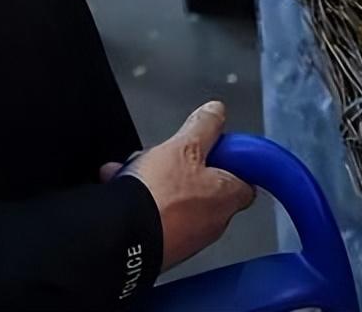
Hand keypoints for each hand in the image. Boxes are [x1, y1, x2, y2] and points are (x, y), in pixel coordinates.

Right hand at [102, 101, 254, 270]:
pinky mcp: (158, 249)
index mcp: (227, 196)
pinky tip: (116, 188)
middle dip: (180, 166)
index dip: (232, 159)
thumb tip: (216, 112)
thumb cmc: (159, 199)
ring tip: (131, 171)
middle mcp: (211, 223)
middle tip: (164, 155)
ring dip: (152, 181)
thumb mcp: (185, 146)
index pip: (245, 178)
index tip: (216, 146)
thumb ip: (205, 127)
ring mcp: (184, 239)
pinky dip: (137, 203)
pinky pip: (151, 218)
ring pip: (173, 199)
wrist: (119, 240)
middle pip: (203, 185)